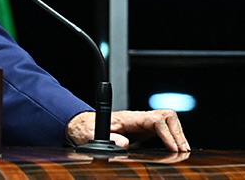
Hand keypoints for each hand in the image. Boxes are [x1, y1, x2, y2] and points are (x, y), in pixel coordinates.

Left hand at [67, 110, 189, 151]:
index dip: (167, 133)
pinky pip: (163, 128)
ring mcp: (142, 123)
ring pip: (167, 121)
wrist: (84, 126)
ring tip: (183, 150)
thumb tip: (124, 143)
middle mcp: (138, 118)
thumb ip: (108, 138)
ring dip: (177, 134)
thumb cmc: (88, 129)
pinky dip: (172, 137)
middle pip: (166, 116)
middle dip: (177, 132)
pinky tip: (175, 149)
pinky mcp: (143, 130)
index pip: (155, 119)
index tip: (174, 147)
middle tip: (182, 150)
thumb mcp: (93, 135)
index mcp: (128, 118)